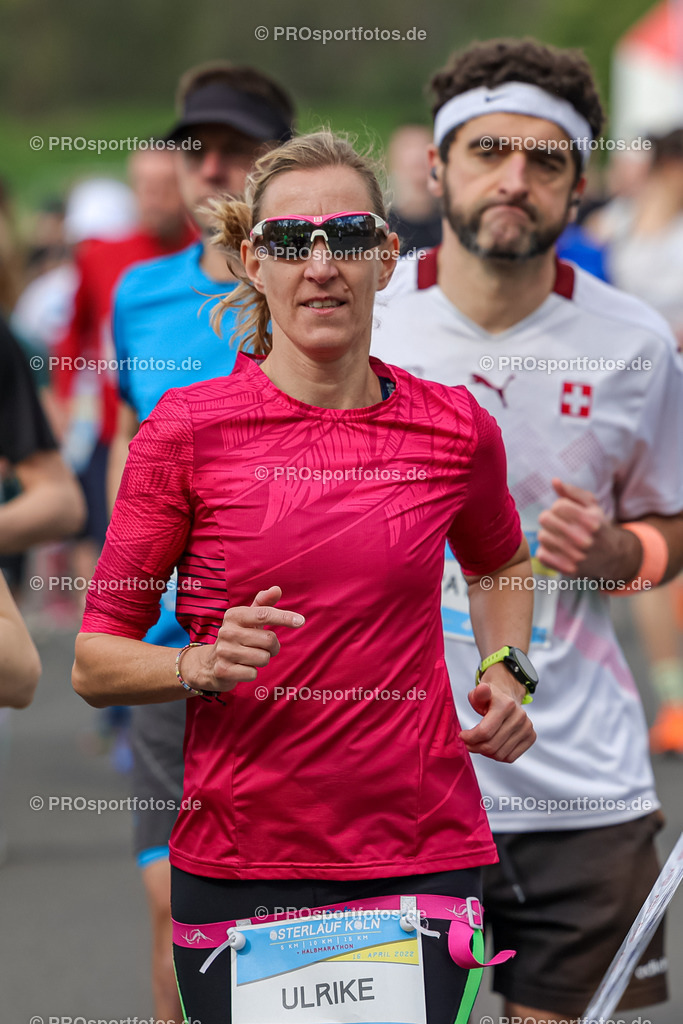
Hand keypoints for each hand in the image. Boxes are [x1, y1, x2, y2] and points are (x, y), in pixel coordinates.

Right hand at [183, 586, 303, 692]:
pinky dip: (252, 673)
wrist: (209, 663)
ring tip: (251, 657)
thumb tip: (277, 589)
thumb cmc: (237, 637)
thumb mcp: (248, 619)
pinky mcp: (222, 670)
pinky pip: (252, 673)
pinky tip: (241, 668)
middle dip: (273, 646)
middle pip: (269, 639)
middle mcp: (226, 631)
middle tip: (263, 647)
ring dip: (263, 660)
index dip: (284, 617)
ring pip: (263, 658)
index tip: (301, 621)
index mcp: (234, 615)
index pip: (264, 614)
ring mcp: (224, 651)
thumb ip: (263, 603)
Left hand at [459, 673, 535, 762]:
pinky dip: (497, 756)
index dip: (470, 738)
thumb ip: (478, 692)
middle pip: (491, 745)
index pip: (484, 732)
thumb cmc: (491, 698)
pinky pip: (510, 757)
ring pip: (500, 754)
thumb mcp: (480, 693)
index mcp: (506, 705)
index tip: (462, 736)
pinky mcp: (531, 737)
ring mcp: (527, 727)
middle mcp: (520, 716)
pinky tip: (491, 747)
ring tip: (479, 744)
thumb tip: (482, 689)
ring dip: (485, 753)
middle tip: (468, 743)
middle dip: (475, 747)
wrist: (508, 698)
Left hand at [536, 477, 606, 574]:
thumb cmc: (597, 526)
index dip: (559, 507)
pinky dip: (546, 551)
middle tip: (558, 523)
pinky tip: (556, 549)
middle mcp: (584, 539)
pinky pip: (541, 554)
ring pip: (542, 536)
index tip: (565, 513)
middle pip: (545, 519)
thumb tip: (554, 481)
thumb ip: (572, 492)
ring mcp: (575, 556)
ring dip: (547, 534)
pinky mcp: (567, 569)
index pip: (558, 506)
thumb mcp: (592, 506)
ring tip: (558, 536)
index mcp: (590, 521)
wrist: (612, 557)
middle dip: (550, 518)